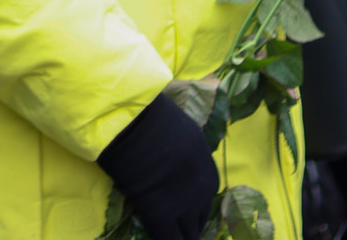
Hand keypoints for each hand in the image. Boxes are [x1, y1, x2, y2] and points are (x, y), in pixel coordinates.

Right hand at [96, 94, 218, 239]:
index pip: (205, 203)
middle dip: (188, 227)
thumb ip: (187, 158)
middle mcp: (201, 194)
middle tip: (175, 228)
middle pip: (199, 223)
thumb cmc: (157, 118)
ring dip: (179, 236)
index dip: (192, 210)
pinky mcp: (160, 214)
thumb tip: (180, 167)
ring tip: (169, 233)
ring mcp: (183, 207)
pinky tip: (156, 236)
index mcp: (209, 174)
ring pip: (187, 236)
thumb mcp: (185, 135)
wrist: (137, 122)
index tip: (181, 213)